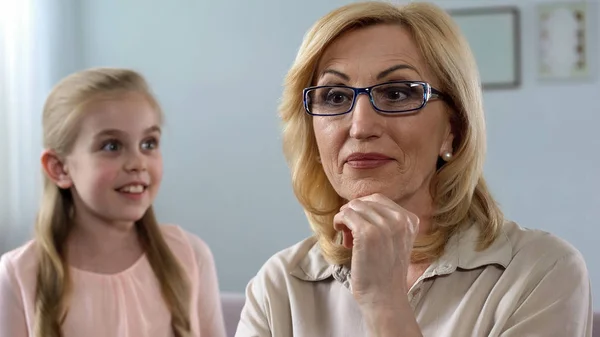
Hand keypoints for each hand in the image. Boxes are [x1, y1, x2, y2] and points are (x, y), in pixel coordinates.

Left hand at [333, 193, 419, 310]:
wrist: (384, 297)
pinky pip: (345, 215)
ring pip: (354, 207)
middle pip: (365, 201)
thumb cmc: (385, 272)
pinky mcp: (367, 233)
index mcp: (410, 220)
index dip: (363, 210)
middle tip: (350, 233)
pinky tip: (341, 235)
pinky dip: (339, 222)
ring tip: (348, 238)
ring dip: (345, 219)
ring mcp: (384, 225)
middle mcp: (400, 220)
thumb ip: (386, 221)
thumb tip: (357, 205)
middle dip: (354, 214)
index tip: (358, 226)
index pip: (378, 199)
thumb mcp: (395, 241)